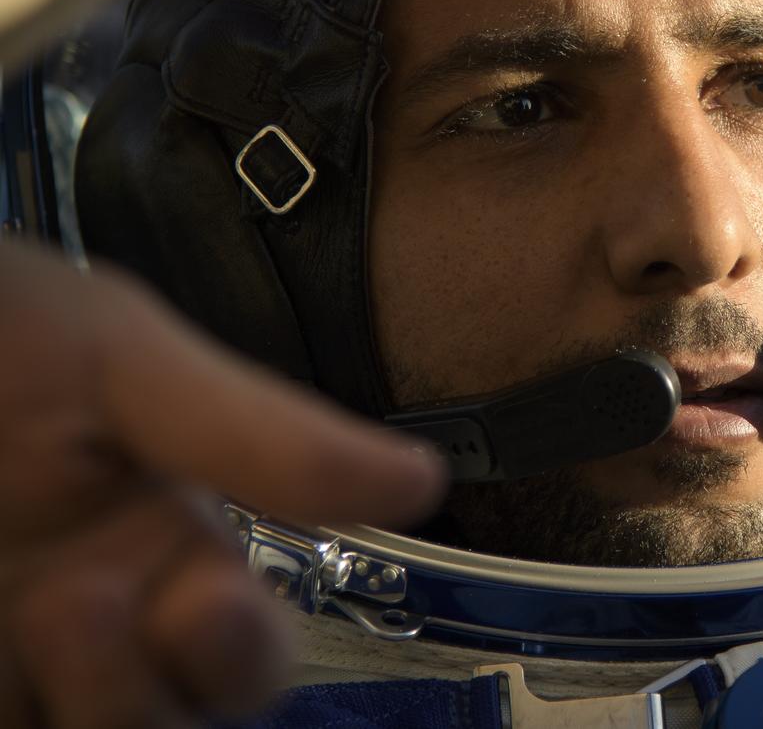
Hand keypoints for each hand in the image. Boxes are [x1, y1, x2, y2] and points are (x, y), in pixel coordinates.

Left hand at [0, 243, 446, 727]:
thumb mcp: (117, 360)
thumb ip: (265, 435)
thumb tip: (428, 481)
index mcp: (162, 544)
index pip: (242, 653)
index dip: (238, 651)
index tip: (203, 601)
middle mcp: (92, 621)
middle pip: (173, 724)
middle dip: (146, 695)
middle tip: (69, 605)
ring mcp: (8, 661)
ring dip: (80, 705)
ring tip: (20, 612)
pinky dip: (18, 714)